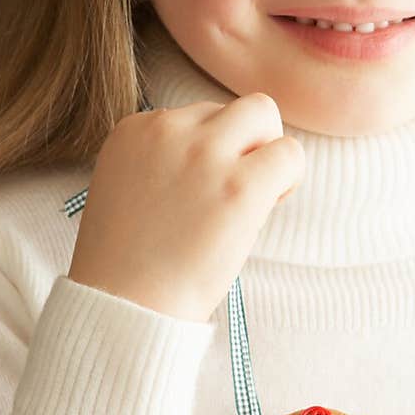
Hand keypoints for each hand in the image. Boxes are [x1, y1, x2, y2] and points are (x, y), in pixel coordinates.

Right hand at [67, 94, 305, 321]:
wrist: (124, 306)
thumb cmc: (128, 264)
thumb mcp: (127, 189)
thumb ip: (164, 161)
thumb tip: (220, 155)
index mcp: (133, 130)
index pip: (195, 116)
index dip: (210, 155)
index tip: (198, 196)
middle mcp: (166, 131)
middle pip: (232, 108)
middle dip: (244, 143)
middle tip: (236, 191)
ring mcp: (203, 154)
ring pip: (263, 113)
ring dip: (268, 152)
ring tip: (253, 197)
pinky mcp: (240, 186)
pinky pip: (290, 153)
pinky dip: (289, 177)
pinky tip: (267, 206)